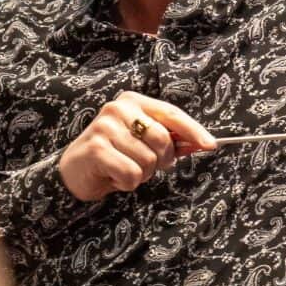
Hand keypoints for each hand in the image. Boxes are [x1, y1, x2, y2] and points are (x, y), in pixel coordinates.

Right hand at [56, 92, 217, 201]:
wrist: (74, 172)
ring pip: (148, 161)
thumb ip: (169, 140)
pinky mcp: (97, 148)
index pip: (171, 113)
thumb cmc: (114, 155)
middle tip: (145, 165)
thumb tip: (202, 143)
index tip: (211, 145)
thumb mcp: (143, 142)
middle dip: (161, 160)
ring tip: (124, 168)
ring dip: (142, 174)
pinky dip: (127, 183)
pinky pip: (132, 174)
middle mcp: (119, 109)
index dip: (193, 130)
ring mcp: (106, 127)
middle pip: (163, 140)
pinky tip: (113, 176)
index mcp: (134, 102)